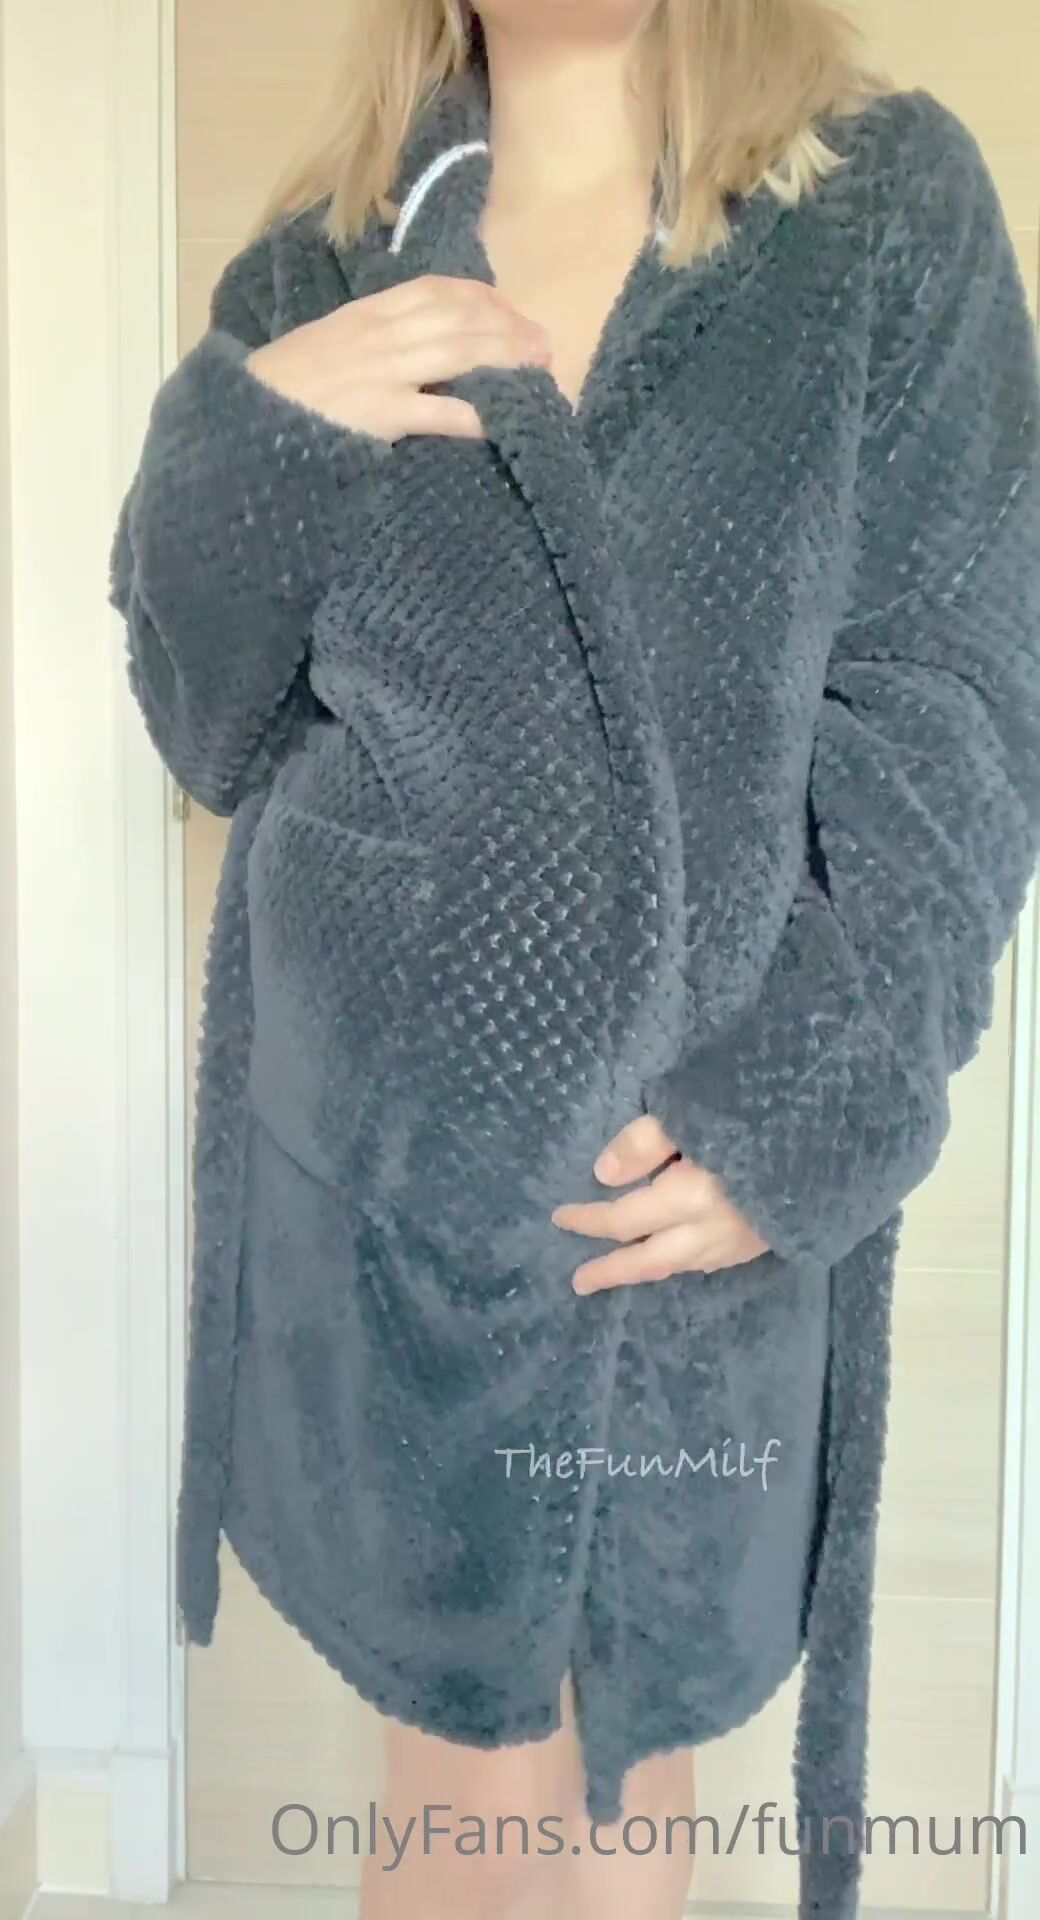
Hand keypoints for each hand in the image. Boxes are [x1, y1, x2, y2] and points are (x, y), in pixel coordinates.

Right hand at [244, 274, 550, 443]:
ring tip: (538, 371)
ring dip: (506, 361)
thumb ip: (367, 338)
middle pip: (459, 318)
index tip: (508, 309)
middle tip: (543, 344)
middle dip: (508, 328)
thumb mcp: (325, 344)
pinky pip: (441, 410)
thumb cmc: (283, 387)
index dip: (480, 297)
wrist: (248, 415)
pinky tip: (502, 420)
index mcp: (367, 312)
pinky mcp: (382, 413)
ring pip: (460, 354)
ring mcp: (384, 372)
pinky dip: (477, 414)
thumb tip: (407, 342)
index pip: (436, 290)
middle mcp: (382, 334)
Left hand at [551, 1113, 769, 1293]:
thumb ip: (646, 1140)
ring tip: (622, 1269)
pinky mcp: (769, 1237)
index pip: (624, 1219)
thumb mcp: (696, 1107)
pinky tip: (678, 1254)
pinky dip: (683, 1262)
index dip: (589, 1219)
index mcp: (693, 1196)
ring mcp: (746, 1239)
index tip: (560, 1217)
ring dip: (648, 1268)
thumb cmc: (767, 1106)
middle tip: (579, 1282)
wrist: (845, 1129)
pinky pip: (713, 1261)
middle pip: (650, 1260)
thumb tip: (604, 1174)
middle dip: (611, 1271)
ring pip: (684, 1265)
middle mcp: (716, 1229)